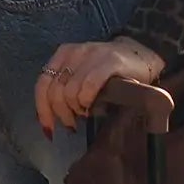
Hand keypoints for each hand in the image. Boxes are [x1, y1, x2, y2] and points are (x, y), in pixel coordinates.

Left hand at [36, 38, 167, 135]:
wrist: (141, 54)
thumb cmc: (108, 71)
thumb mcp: (81, 74)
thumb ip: (64, 89)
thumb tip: (50, 119)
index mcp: (63, 54)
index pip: (42, 85)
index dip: (43, 111)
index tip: (49, 131)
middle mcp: (74, 52)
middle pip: (55, 92)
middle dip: (62, 114)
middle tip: (72, 125)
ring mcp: (92, 55)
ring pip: (70, 92)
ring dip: (77, 109)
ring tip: (86, 113)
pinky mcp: (110, 61)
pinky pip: (89, 86)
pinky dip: (87, 101)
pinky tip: (93, 107)